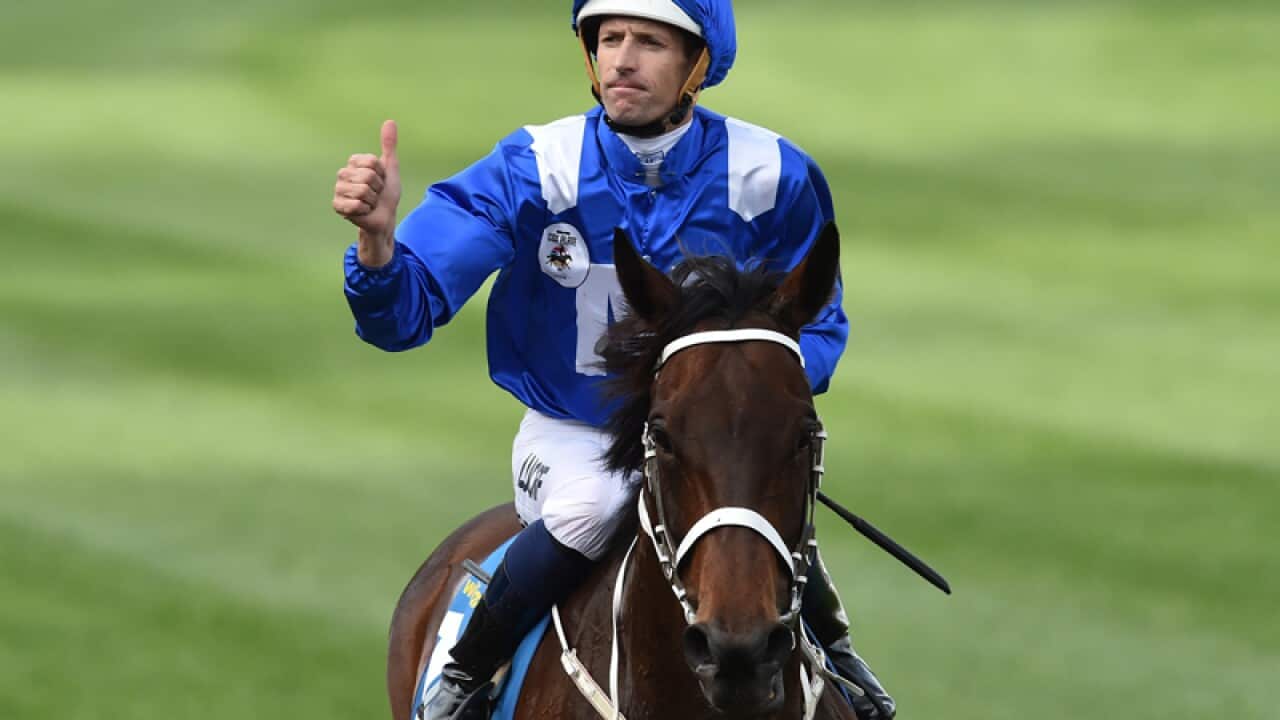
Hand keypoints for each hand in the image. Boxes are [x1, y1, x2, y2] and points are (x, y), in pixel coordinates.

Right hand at [333, 120, 401, 267]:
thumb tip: (390, 121)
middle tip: (376, 194)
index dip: (382, 174)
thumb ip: (389, 146)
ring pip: (362, 190)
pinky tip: (363, 211)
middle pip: (368, 176)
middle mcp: (343, 174)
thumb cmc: (386, 194)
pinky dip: (365, 210)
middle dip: (378, 188)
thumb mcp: (391, 168)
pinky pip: (355, 204)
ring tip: (370, 202)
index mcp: (354, 163)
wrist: (384, 217)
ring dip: (372, 200)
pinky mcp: (337, 205)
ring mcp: (338, 189)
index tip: (381, 181)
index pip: (372, 162)